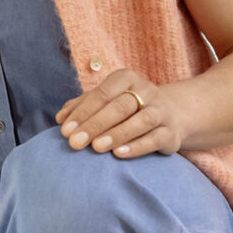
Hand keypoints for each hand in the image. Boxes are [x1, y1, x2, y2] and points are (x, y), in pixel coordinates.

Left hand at [56, 68, 185, 158]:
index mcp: (126, 79)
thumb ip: (81, 107)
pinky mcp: (171, 132)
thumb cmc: (127, 108)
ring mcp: (161, 110)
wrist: (169, 114)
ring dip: (117, 134)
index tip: (65, 130)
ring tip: (96, 148)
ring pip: (142, 120)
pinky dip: (137, 146)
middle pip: (121, 106)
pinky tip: (119, 154)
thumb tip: (60, 118)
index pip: (103, 93)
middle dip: (95, 124)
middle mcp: (146, 91)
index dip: (83, 112)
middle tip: (75, 143)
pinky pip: (156, 138)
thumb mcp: (104, 102)